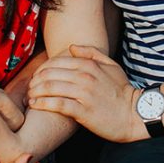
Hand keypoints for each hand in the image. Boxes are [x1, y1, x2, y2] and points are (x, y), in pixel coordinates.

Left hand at [27, 45, 145, 142]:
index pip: (56, 62)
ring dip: (35, 92)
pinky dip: (42, 104)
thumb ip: (92, 53)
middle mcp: (85, 76)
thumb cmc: (122, 91)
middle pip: (49, 74)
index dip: (42, 69)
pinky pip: (57, 104)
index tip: (36, 78)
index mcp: (89, 64)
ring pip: (50, 87)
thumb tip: (72, 47)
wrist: (134, 115)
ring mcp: (83, 93)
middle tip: (29, 89)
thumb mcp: (111, 65)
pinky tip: (35, 105)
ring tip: (29, 98)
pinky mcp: (83, 111)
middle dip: (34, 81)